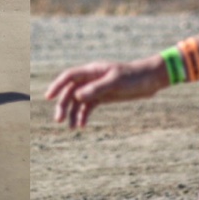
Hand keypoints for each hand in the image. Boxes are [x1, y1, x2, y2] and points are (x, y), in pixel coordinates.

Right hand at [45, 56, 165, 128]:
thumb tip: (77, 96)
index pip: (69, 77)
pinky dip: (84, 116)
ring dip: (73, 113)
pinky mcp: (103, 97)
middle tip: (58, 120)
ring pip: (78, 101)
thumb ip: (97, 89)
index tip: (48, 97)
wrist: (150, 80)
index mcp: (92, 71)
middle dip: (63, 105)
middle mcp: (91, 79)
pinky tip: (82, 126)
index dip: (57, 86)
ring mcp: (97, 88)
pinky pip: (89, 107)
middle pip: (71, 91)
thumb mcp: (115, 83)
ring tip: (71, 128)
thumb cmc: (134, 77)